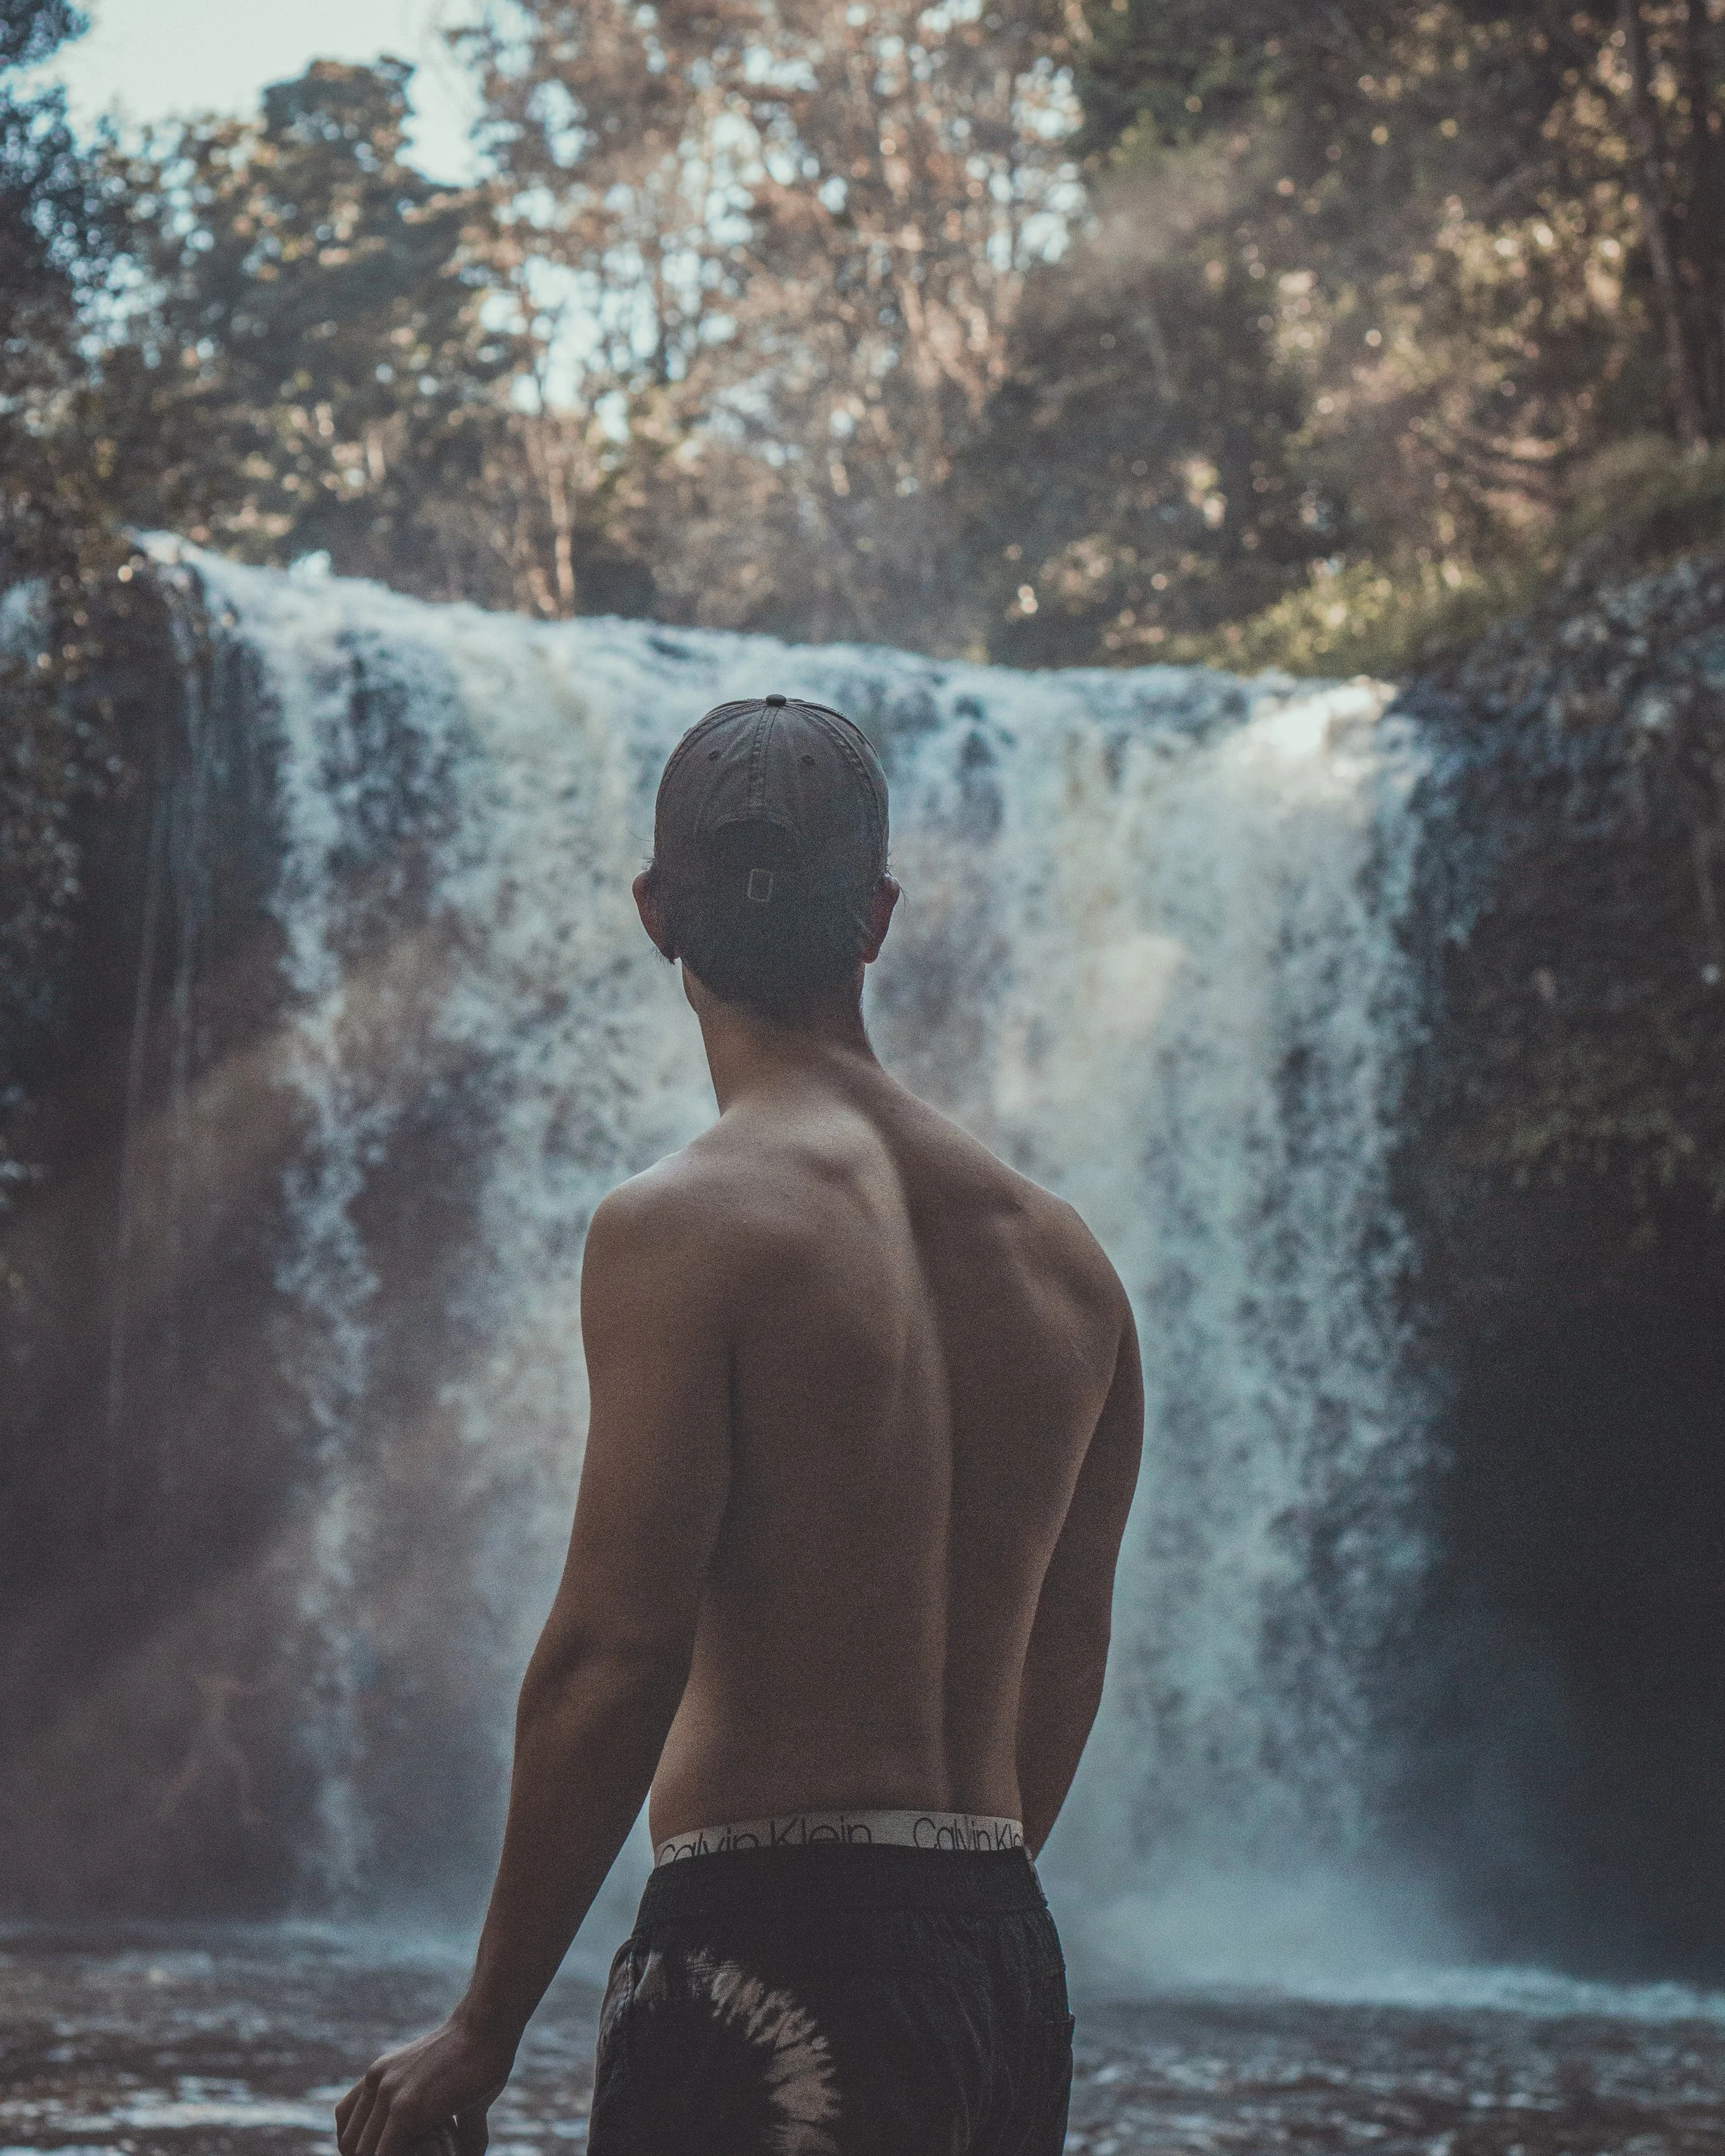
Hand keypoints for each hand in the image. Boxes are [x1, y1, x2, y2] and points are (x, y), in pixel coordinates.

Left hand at [334, 2013, 513, 2155]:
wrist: (489, 2026)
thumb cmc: (481, 2054)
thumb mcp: (452, 2090)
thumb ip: (450, 2122)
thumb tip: (472, 2154)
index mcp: (380, 2075)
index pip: (345, 2123)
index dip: (361, 2146)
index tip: (390, 2148)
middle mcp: (376, 2081)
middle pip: (349, 2143)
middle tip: (415, 2151)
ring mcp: (388, 2093)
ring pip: (361, 2153)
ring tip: (430, 2147)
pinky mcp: (405, 2107)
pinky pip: (384, 2155)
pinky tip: (436, 2148)